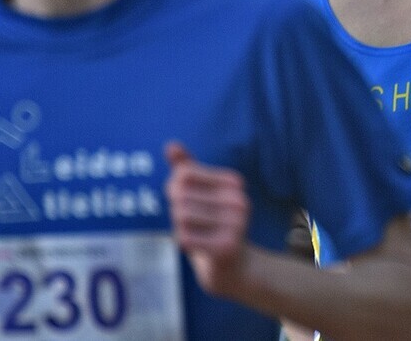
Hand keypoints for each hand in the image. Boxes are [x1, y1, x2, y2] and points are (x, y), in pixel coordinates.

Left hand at [164, 141, 250, 295]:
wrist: (232, 266)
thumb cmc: (211, 224)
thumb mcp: (200, 193)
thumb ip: (186, 168)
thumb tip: (171, 145)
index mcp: (234, 182)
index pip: (184, 174)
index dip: (176, 188)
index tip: (190, 201)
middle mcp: (239, 200)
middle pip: (180, 195)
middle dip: (177, 210)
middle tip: (194, 223)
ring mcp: (236, 224)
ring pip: (181, 216)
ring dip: (181, 228)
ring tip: (198, 234)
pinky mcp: (226, 246)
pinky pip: (185, 237)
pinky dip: (184, 242)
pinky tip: (199, 246)